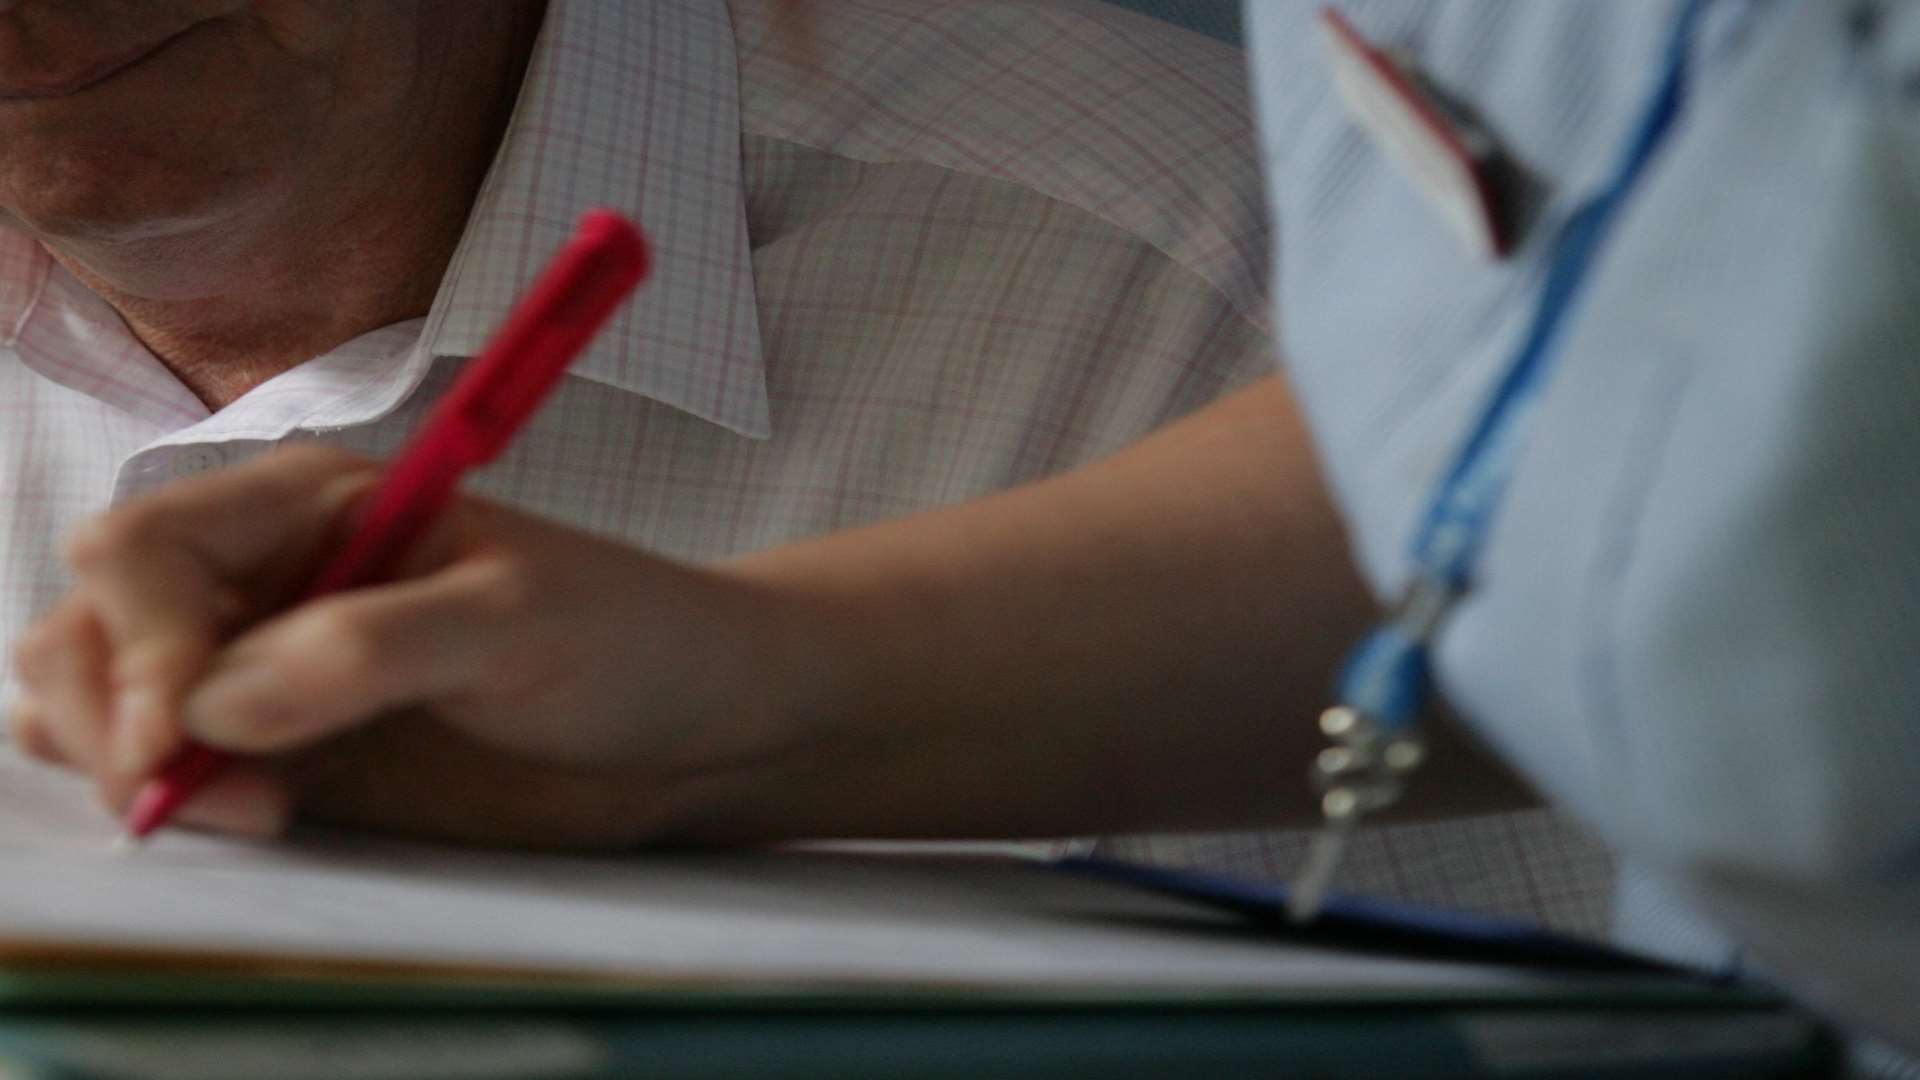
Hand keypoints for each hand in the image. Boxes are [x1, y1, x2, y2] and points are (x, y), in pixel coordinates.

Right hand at [8, 446, 825, 846]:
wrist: (696, 724)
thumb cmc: (631, 640)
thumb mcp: (520, 623)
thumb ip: (370, 648)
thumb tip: (210, 703)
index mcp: (313, 504)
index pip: (147, 548)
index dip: (138, 641)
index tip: (181, 734)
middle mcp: (270, 575)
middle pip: (95, 621)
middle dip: (110, 710)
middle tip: (190, 795)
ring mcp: (266, 665)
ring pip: (103, 693)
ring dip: (115, 756)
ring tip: (238, 812)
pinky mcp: (286, 750)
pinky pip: (164, 762)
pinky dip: (155, 791)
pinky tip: (233, 818)